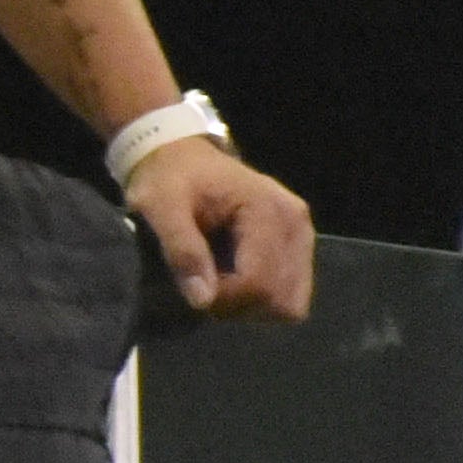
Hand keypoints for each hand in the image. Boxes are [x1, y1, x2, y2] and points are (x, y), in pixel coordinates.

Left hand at [126, 135, 315, 320]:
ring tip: (218, 284)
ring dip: (252, 306)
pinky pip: (290, 292)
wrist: (183, 155)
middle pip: (282, 301)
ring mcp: (302, 236)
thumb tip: (203, 301)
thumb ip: (182, 249)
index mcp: (268, 211)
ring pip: (291, 304)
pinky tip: (233, 279)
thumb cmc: (168, 177)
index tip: (192, 288)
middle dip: (239, 306)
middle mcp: (297, 225)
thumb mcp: (160, 206)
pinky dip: (261, 297)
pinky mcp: (299, 245)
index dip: (225, 300)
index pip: (260, 283)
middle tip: (203, 289)